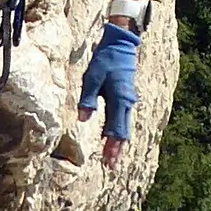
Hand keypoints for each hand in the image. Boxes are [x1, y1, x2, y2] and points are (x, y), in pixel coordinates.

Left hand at [76, 19, 140, 164]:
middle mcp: (127, 103)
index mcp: (120, 100)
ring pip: (123, 126)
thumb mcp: (92, 77)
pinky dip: (117, 130)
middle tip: (111, 166)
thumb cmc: (106, 59)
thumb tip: (83, 119)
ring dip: (117, 142)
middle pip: (122, 132)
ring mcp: (127, 100)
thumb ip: (88, 98)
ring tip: (111, 157)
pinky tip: (109, 137)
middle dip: (116, 150)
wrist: (121, 44)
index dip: (112, 148)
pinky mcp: (124, 97)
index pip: (116, 130)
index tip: (109, 163)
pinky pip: (122, 118)